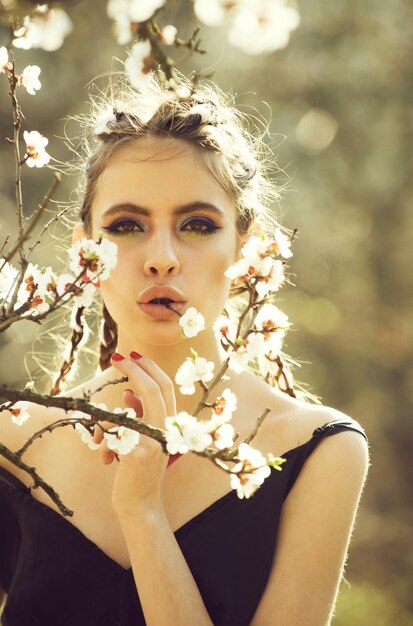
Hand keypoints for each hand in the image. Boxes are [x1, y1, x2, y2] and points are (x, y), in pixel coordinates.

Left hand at [93, 352, 176, 518]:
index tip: (132, 356)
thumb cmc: (139, 472)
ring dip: (106, 426)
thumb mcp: (144, 440)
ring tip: (101, 443)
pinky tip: (105, 460)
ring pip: (123, 414)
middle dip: (133, 370)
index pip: (165, 387)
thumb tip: (129, 394)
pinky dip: (103, 446)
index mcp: (170, 426)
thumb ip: (141, 416)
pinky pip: (111, 434)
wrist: (141, 507)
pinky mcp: (135, 455)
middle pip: (153, 389)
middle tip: (117, 358)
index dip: (149, 368)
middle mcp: (166, 432)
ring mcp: (152, 442)